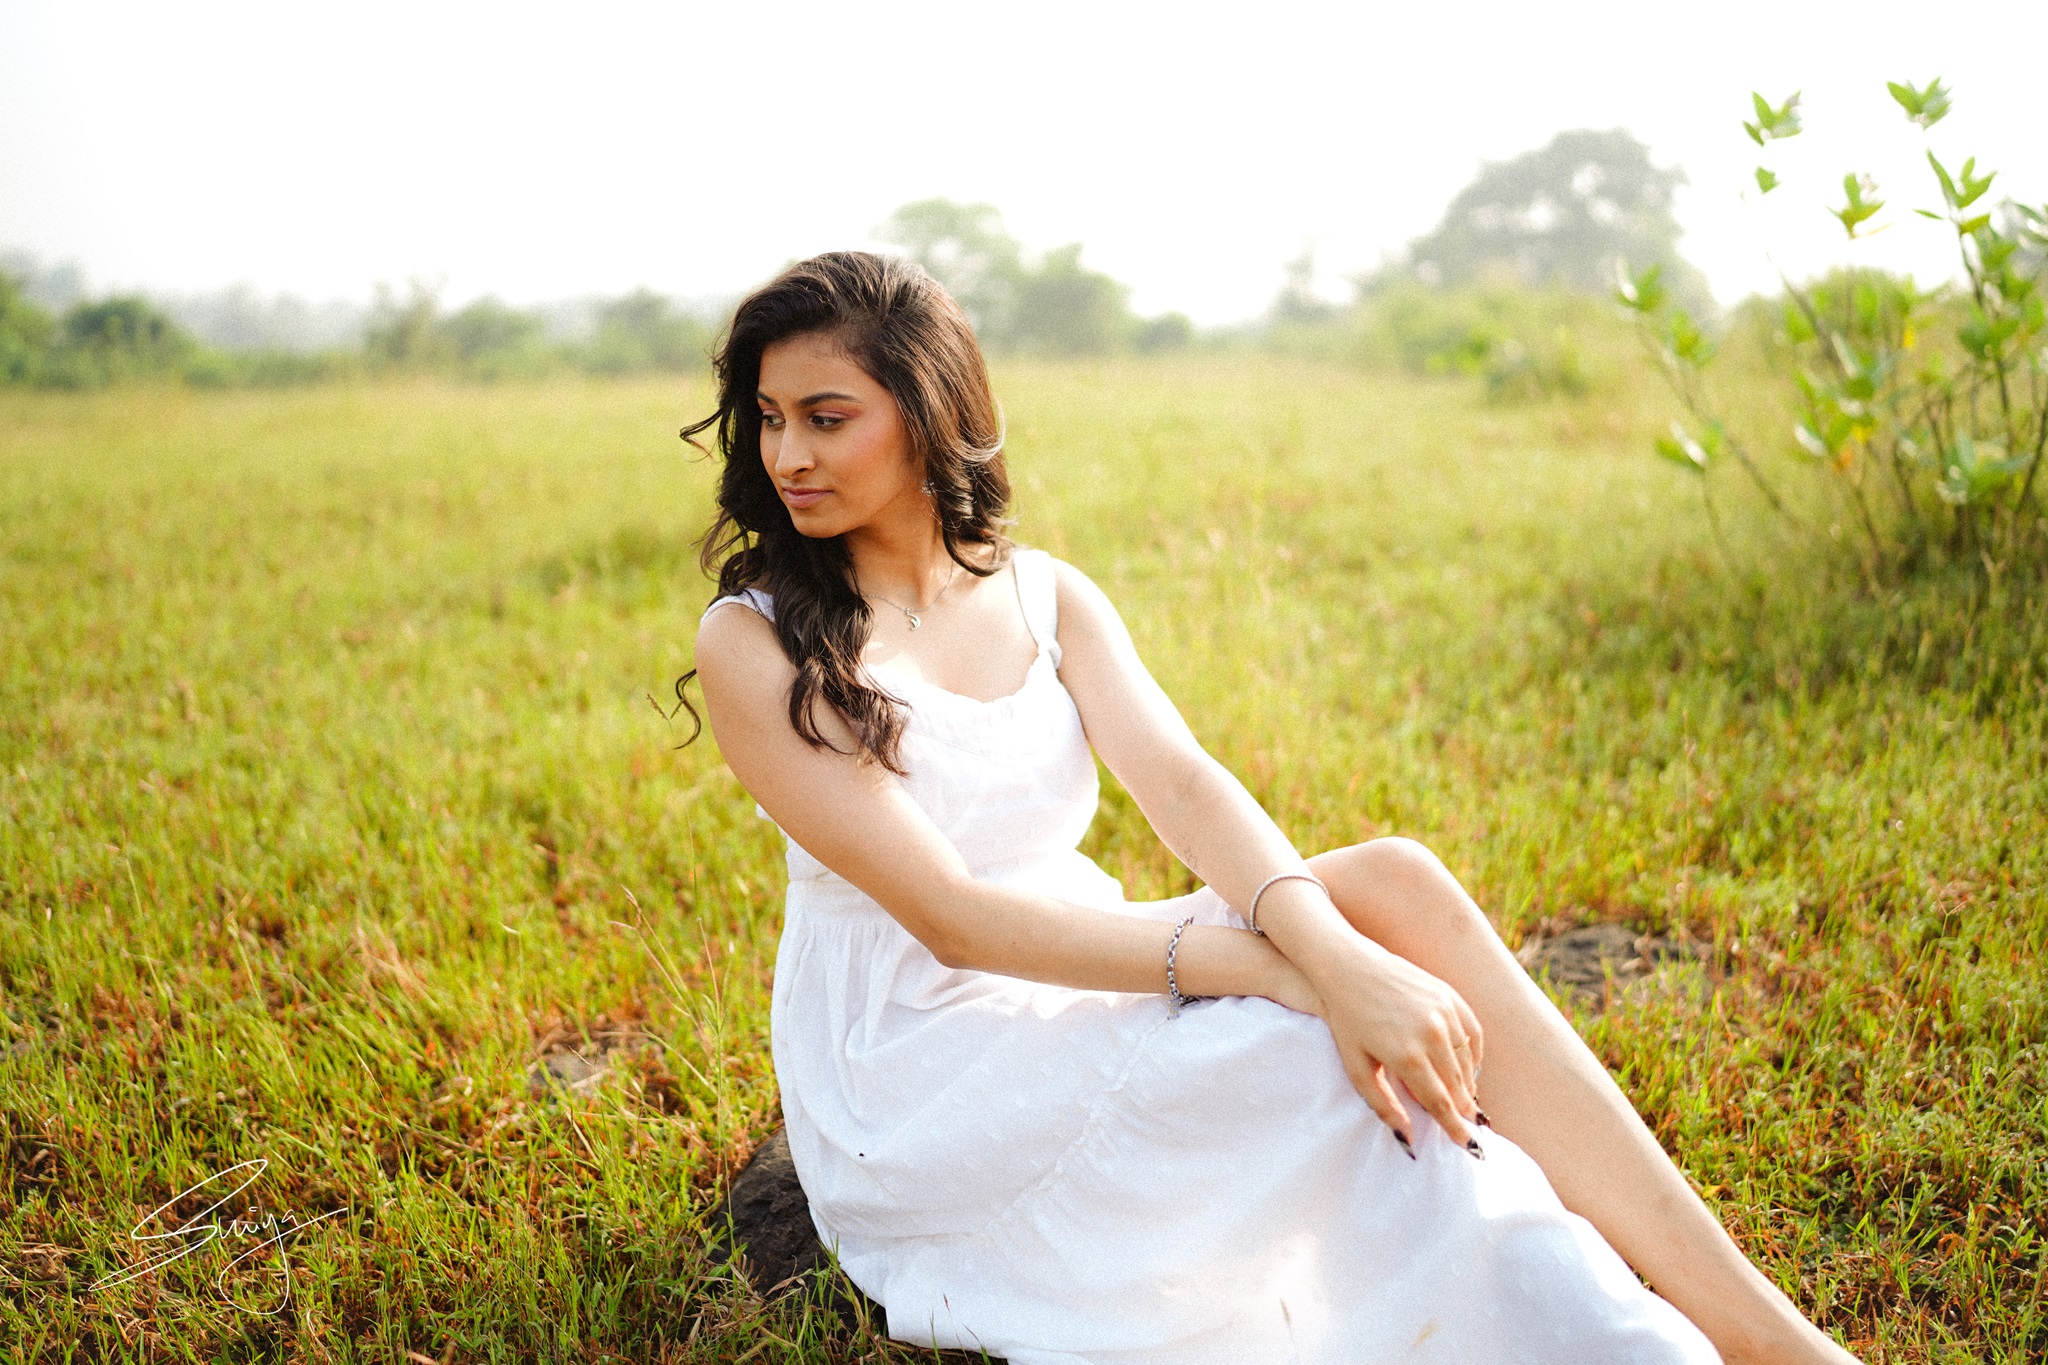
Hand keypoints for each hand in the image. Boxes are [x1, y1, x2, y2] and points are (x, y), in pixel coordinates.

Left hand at [1310, 936, 1484, 1150]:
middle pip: (1458, 1086)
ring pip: (1468, 1062)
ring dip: (1468, 1083)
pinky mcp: (1449, 996)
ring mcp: (1443, 1013)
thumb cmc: (1347, 1020)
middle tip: (1468, 1125)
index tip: (1468, 1146)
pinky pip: (1473, 1033)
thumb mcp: (1356, 1067)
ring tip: (1465, 1099)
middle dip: (1464, 1108)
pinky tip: (1467, 1066)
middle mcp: (1431, 1035)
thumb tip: (1408, 1139)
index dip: (1455, 1127)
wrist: (1350, 967)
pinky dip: (1473, 1054)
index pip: (1440, 1103)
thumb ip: (1383, 1105)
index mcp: (1407, 1057)